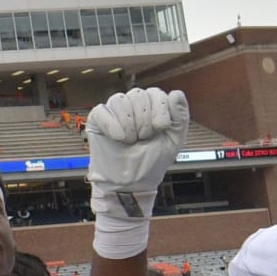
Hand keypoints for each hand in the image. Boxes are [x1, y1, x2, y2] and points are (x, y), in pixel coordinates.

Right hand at [86, 87, 188, 217]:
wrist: (130, 182)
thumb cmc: (151, 162)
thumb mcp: (173, 140)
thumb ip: (180, 116)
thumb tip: (176, 93)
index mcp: (151, 107)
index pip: (155, 93)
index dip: (159, 108)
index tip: (160, 127)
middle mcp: (132, 106)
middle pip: (137, 95)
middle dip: (143, 120)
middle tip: (144, 138)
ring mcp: (113, 112)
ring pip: (119, 100)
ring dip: (128, 124)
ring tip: (131, 141)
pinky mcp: (97, 120)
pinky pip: (101, 111)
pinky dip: (111, 125)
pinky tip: (118, 138)